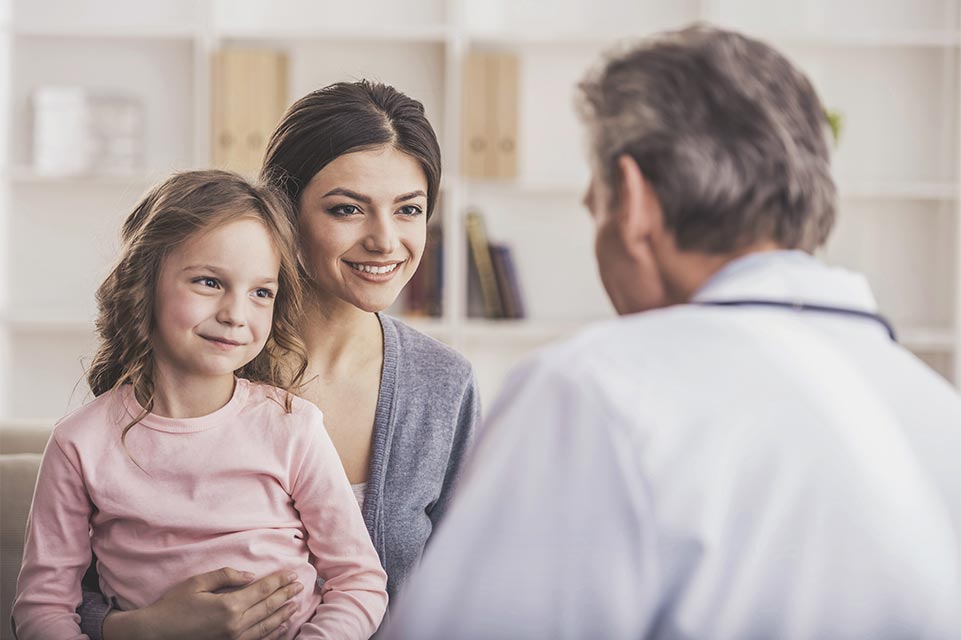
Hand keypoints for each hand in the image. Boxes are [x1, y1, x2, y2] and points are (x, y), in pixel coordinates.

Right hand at [102, 567, 302, 639]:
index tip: (292, 574)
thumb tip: (250, 575)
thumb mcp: (197, 582)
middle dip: (285, 594)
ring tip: (295, 604)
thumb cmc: (174, 605)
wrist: (156, 633)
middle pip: (268, 607)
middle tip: (299, 585)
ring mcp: (233, 639)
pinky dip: (272, 633)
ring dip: (283, 613)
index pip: (262, 590)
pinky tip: (280, 626)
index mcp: (229, 605)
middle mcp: (235, 625)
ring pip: (266, 625)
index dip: (279, 581)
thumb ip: (226, 576)